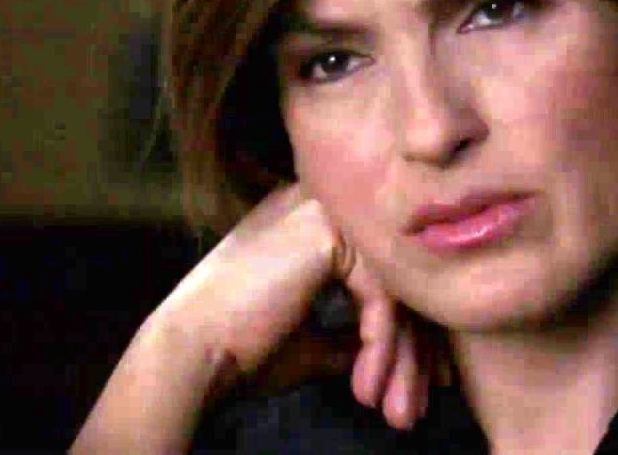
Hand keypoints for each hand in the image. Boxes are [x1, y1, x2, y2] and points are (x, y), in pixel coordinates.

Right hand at [155, 183, 445, 428]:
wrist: (194, 351)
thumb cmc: (241, 348)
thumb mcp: (312, 340)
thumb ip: (353, 335)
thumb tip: (402, 354)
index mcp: (313, 224)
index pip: (382, 272)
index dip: (407, 331)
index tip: (423, 382)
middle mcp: (320, 206)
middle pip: (393, 277)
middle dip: (413, 349)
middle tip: (416, 405)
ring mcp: (322, 212)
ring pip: (392, 289)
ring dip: (400, 358)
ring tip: (398, 411)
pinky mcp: (324, 233)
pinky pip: (379, 294)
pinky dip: (381, 347)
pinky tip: (367, 388)